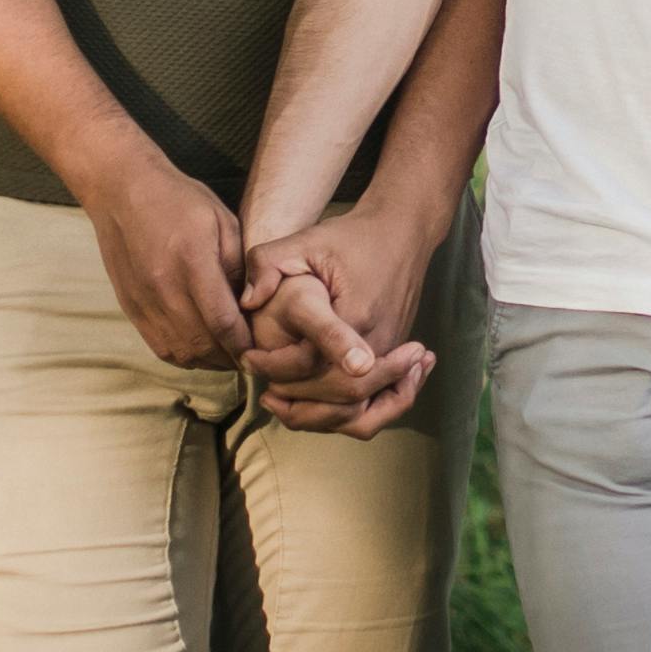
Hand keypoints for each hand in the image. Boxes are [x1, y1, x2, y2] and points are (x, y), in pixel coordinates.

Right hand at [82, 153, 251, 369]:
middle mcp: (163, 287)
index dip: (245, 344)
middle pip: (203, 344)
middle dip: (232, 357)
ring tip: (230, 354)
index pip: (223, 321)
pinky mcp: (131, 307)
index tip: (264, 349)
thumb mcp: (223, 222)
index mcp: (192, 263)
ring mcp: (143, 300)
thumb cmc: (179, 201)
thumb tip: (253, 306)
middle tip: (253, 356)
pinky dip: (186, 355)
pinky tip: (203, 349)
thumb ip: (240, 265)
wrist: (122, 192)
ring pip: (181, 352)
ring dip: (210, 361)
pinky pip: (160, 347)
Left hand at [237, 208, 438, 437]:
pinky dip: (346, 413)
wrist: (403, 233)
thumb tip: (247, 300)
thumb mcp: (304, 240)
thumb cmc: (353, 238)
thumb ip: (268, 264)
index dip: (276, 370)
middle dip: (299, 405)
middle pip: (341, 399)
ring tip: (285, 405)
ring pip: (362, 412)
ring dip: (323, 418)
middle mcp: (378, 343)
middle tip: (266, 395)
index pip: (314, 365)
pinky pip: (375, 402)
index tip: (250, 360)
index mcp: (354, 317)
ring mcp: (391, 353)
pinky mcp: (395, 356)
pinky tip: (315, 403)